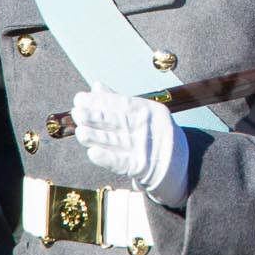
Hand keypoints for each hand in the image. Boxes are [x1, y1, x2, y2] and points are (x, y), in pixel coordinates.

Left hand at [73, 83, 189, 205]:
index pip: (122, 103)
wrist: (178, 164)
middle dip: (95, 116)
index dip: (100, 101)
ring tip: (80, 132)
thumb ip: (118, 101)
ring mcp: (146, 147)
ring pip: (117, 141)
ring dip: (97, 137)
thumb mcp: (143, 114)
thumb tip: (96, 86)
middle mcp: (149, 127)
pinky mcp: (142, 167)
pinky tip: (92, 153)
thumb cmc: (154, 135)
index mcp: (150, 110)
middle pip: (118, 120)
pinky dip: (107, 158)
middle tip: (76, 112)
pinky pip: (122, 162)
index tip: (80, 98)